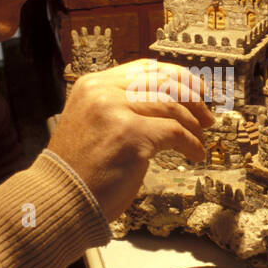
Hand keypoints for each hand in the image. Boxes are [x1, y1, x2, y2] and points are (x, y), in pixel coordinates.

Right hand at [48, 59, 214, 219]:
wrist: (60, 199)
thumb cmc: (80, 170)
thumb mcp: (94, 122)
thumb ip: (120, 106)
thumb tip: (165, 102)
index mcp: (93, 84)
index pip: (145, 68)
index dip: (177, 77)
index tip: (197, 90)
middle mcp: (102, 91)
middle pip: (162, 82)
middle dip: (192, 98)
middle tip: (207, 116)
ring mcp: (115, 110)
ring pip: (171, 106)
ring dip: (193, 123)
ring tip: (201, 137)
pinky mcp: (130, 135)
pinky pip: (174, 132)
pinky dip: (191, 143)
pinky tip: (195, 153)